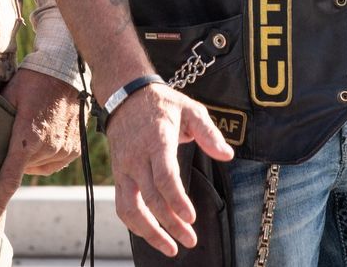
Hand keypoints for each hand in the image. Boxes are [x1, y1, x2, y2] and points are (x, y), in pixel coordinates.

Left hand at [0, 69, 84, 231]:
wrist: (64, 69)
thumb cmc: (32, 80)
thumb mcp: (7, 96)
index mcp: (27, 137)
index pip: (9, 179)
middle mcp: (48, 147)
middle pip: (22, 171)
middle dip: (14, 160)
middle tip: (13, 137)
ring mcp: (64, 150)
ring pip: (37, 168)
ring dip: (30, 158)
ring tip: (31, 131)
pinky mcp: (75, 149)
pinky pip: (53, 163)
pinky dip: (45, 156)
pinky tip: (44, 136)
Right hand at [106, 81, 235, 255]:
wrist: (126, 97)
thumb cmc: (164, 105)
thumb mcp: (191, 109)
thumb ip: (209, 133)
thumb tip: (227, 154)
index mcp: (157, 140)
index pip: (164, 176)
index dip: (176, 199)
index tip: (191, 218)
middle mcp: (137, 157)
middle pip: (151, 198)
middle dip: (170, 223)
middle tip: (190, 240)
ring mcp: (124, 168)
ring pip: (130, 208)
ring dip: (149, 232)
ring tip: (170, 249)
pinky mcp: (118, 175)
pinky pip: (122, 205)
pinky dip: (135, 225)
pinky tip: (152, 234)